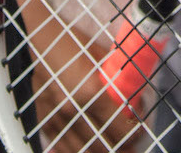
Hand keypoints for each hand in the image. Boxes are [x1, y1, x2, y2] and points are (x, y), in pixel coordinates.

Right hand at [30, 9, 139, 152]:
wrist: (42, 38)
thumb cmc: (77, 43)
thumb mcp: (106, 58)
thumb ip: (122, 82)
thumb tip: (138, 102)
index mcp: (91, 93)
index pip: (121, 129)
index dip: (134, 132)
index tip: (138, 127)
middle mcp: (72, 109)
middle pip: (103, 145)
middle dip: (121, 147)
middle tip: (130, 144)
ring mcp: (55, 117)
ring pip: (82, 150)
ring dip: (101, 151)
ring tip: (114, 148)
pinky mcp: (43, 119)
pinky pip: (61, 145)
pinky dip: (76, 150)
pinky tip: (88, 150)